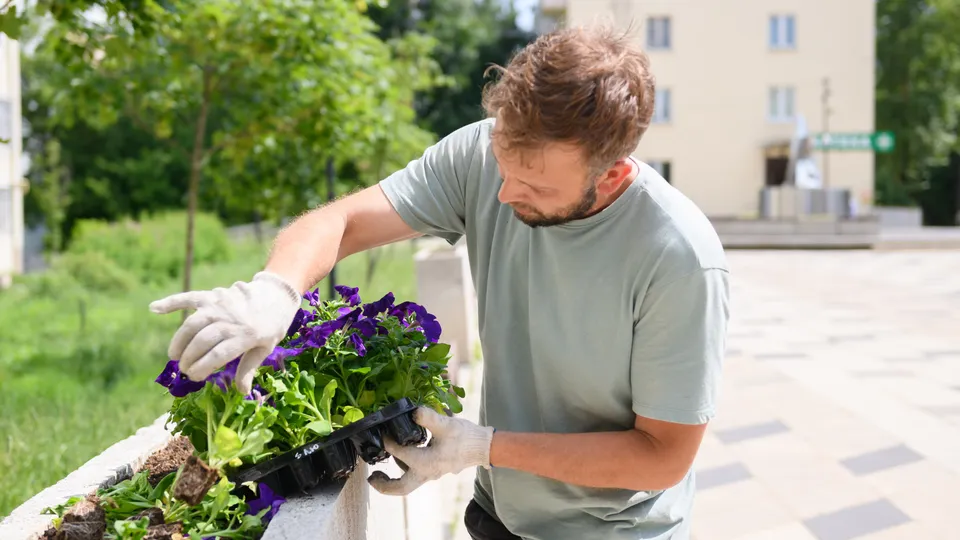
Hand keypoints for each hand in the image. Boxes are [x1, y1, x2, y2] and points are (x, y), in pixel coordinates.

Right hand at [149, 271, 301, 393]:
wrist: (277, 295)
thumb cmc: (271, 326)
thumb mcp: (265, 349)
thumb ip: (249, 368)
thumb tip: (241, 392)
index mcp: (246, 335)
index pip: (218, 355)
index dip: (202, 368)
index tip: (194, 378)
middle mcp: (230, 319)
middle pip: (202, 340)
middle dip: (189, 357)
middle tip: (183, 369)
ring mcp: (220, 305)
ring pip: (193, 323)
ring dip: (179, 339)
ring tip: (174, 355)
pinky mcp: (212, 295)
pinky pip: (190, 298)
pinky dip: (171, 301)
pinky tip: (154, 308)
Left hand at [367, 407, 493, 495]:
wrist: (484, 447)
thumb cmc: (465, 437)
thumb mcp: (446, 424)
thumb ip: (428, 417)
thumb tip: (412, 411)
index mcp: (425, 463)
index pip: (399, 454)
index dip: (388, 443)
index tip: (382, 434)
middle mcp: (427, 473)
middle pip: (400, 488)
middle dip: (384, 485)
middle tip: (371, 477)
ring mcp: (432, 474)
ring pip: (407, 483)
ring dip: (393, 478)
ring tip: (383, 467)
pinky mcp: (436, 470)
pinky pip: (415, 475)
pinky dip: (405, 470)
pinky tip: (404, 456)